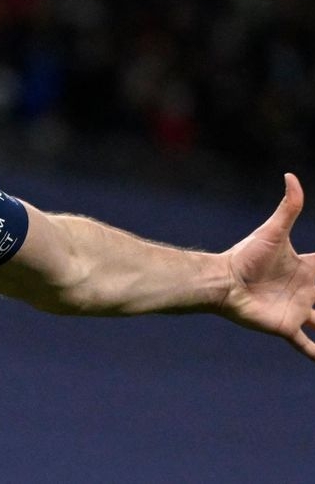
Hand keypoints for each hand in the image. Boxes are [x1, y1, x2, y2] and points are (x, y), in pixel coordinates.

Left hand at [221, 173, 314, 359]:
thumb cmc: (246, 256)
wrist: (223, 281)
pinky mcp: (286, 327)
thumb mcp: (273, 231)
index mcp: (305, 268)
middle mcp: (304, 290)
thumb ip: (288, 206)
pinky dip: (314, 353)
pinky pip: (304, 345)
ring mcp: (297, 310)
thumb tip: (291, 175)